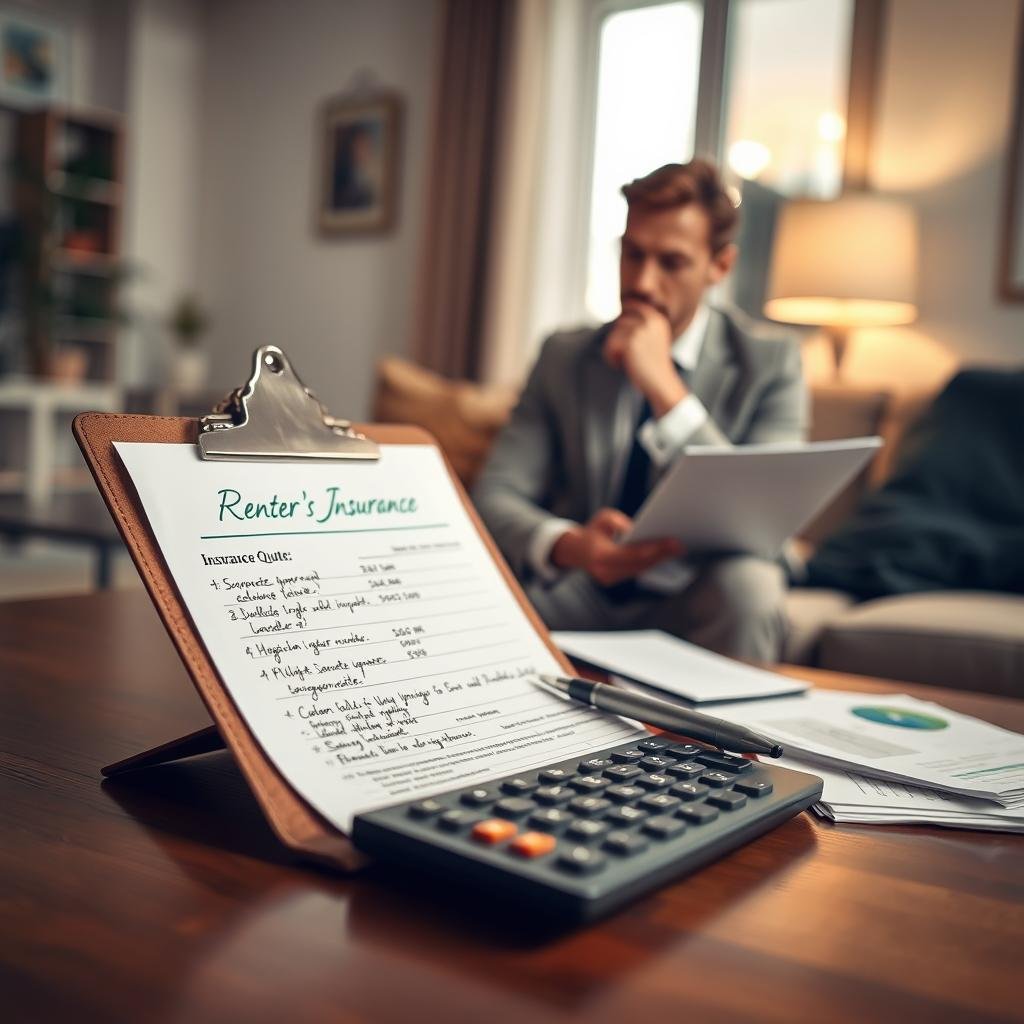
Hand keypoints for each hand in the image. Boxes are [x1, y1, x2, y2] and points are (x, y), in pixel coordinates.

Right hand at [550, 508, 682, 586]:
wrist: (574, 549)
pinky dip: (649, 563)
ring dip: (658, 560)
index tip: (673, 542)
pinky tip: (664, 555)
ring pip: (640, 570)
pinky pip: (635, 571)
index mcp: (600, 556)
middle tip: (680, 545)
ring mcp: (609, 579)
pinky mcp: (614, 580)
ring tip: (676, 549)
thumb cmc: (592, 530)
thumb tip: (641, 531)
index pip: (634, 554)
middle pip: (640, 564)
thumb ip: (622, 523)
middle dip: (662, 554)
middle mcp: (604, 572)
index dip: (656, 548)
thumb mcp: (604, 518)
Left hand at [604, 305, 687, 417]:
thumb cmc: (654, 366)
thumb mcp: (652, 340)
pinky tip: (621, 366)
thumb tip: (623, 308)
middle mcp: (651, 320)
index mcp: (658, 318)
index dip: (623, 317)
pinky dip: (611, 357)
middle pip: (621, 318)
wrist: (661, 383)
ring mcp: (641, 330)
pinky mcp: (631, 342)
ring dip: (614, 347)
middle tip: (623, 352)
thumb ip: (640, 325)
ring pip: (614, 332)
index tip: (623, 334)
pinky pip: (610, 345)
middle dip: (618, 334)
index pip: (631, 305)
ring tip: (624, 361)